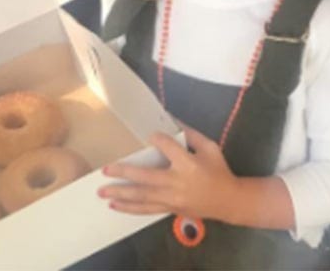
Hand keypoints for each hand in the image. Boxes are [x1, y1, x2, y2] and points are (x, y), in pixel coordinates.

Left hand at [98, 124, 239, 222]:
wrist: (228, 200)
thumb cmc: (218, 171)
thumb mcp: (211, 147)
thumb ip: (192, 134)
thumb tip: (173, 120)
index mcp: (189, 164)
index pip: (167, 148)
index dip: (157, 139)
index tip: (151, 136)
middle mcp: (177, 182)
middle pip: (146, 177)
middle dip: (124, 173)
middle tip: (105, 170)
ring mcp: (172, 198)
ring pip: (142, 196)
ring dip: (121, 194)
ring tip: (102, 191)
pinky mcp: (170, 209)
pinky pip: (146, 209)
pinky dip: (130, 209)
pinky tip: (115, 206)